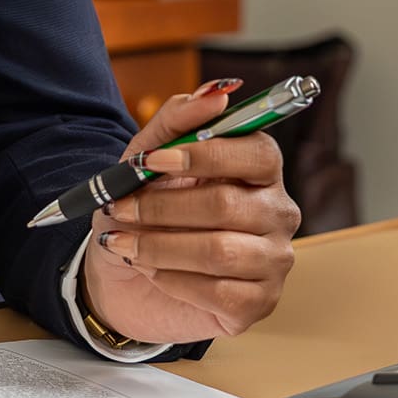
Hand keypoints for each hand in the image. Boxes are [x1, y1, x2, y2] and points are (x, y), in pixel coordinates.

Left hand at [81, 81, 299, 344]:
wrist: (123, 272)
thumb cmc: (145, 207)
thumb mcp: (146, 157)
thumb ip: (178, 119)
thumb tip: (217, 93)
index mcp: (259, 169)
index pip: (258, 153)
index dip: (205, 155)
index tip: (151, 161)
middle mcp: (276, 213)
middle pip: (227, 205)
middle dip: (162, 206)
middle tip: (121, 208)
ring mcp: (272, 261)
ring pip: (219, 252)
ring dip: (159, 246)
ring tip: (123, 242)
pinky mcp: (257, 304)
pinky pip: (218, 293)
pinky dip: (172, 279)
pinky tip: (149, 270)